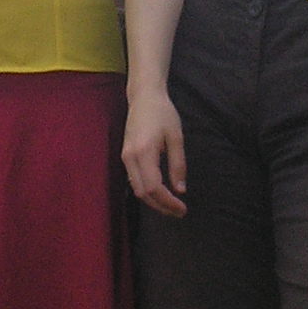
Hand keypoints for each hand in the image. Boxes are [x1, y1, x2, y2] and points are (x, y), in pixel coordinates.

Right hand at [122, 91, 188, 217]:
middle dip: (161, 206)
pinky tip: (160, 192)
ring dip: (153, 201)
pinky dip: (147, 191)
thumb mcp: (176, 138)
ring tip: (171, 205)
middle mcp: (130, 158)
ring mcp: (125, 157)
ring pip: (136, 189)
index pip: (153, 187)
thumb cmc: (163, 113)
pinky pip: (134, 180)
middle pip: (142, 193)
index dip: (167, 202)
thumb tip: (180, 190)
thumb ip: (178, 165)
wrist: (144, 97)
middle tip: (179, 211)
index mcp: (144, 152)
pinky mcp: (125, 156)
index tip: (182, 208)